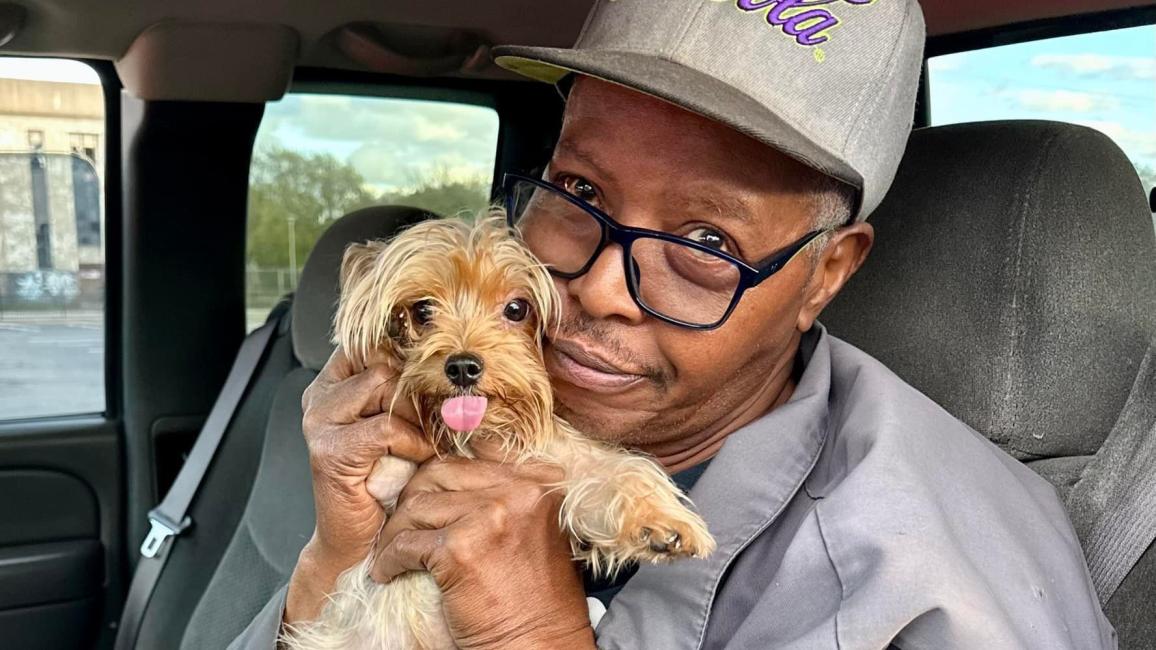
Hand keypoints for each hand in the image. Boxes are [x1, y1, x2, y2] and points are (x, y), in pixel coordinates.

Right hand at [284, 347, 435, 624]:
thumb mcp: (407, 423)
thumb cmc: (392, 478)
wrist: (364, 539)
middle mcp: (322, 394)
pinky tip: (419, 459)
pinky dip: (413, 442)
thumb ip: (416, 390)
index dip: (413, 355)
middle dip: (421, 389)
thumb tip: (465, 364)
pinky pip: (386, 428)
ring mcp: (320, 421)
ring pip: (385, 386)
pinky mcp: (329, 451)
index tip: (444, 373)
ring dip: (419, 415)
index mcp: (338, 380)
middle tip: (445, 415)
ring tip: (430, 438)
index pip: (377, 341)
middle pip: (386, 362)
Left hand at [372, 454, 595, 649]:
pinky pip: (405, 544)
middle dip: (411, 498)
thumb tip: (450, 476)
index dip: (438, 480)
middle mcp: (518, 492)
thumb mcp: (535, 529)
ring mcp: (489, 517)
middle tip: (401, 524)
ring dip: (395, 532)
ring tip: (390, 551)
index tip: (422, 499)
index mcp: (538, 483)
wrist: (541, 644)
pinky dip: (389, 559)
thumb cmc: (537, 596)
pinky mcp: (460, 549)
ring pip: (416, 506)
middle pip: (439, 474)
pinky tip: (388, 572)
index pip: (470, 460)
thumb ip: (505, 496)